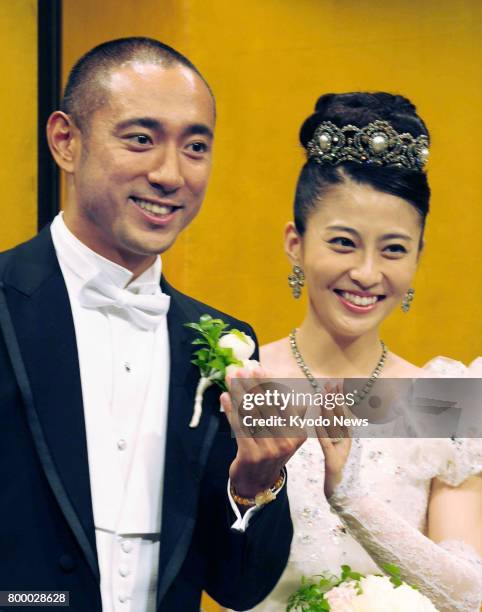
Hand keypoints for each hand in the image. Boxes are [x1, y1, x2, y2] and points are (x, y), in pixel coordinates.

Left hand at [221, 365, 305, 498]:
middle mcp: (286, 440)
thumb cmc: (269, 452)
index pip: (282, 401)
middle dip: (251, 383)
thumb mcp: (284, 433)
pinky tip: (224, 397)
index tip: (258, 367)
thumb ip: (284, 410)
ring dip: (239, 392)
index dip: (269, 383)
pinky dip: (231, 410)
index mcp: (297, 432)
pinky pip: (239, 427)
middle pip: (266, 404)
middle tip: (241, 368)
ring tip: (231, 378)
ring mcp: (269, 449)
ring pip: (251, 413)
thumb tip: (276, 381)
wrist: (257, 484)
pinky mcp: (251, 455)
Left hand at [316, 382, 351, 498]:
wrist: (344, 493)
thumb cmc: (338, 469)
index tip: (335, 383)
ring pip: (334, 427)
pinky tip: (317, 422)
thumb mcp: (335, 448)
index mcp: (345, 435)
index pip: (341, 412)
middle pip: (339, 415)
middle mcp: (345, 440)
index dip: (338, 397)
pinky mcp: (333, 460)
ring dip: (329, 410)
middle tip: (331, 383)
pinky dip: (322, 432)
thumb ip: (332, 433)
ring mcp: (341, 449)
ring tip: (325, 397)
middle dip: (335, 398)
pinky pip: (326, 444)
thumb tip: (324, 418)